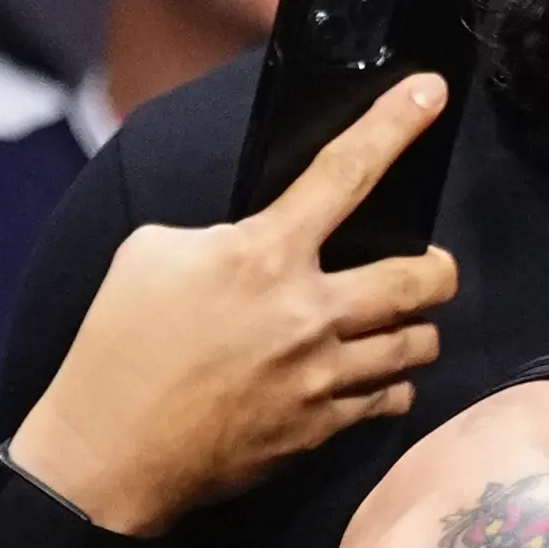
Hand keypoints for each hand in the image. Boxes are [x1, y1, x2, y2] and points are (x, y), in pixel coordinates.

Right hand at [4, 76, 459, 534]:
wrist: (110, 453)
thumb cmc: (118, 346)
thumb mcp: (151, 254)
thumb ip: (221, 234)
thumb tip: (259, 236)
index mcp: (262, 255)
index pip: (345, 174)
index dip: (394, 126)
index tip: (431, 93)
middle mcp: (308, 313)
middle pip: (423, 279)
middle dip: (438, 268)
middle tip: (429, 266)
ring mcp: (322, 376)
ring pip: (418, 344)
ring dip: (416, 329)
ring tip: (397, 325)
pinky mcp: (323, 428)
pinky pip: (391, 399)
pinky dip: (390, 384)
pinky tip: (372, 377)